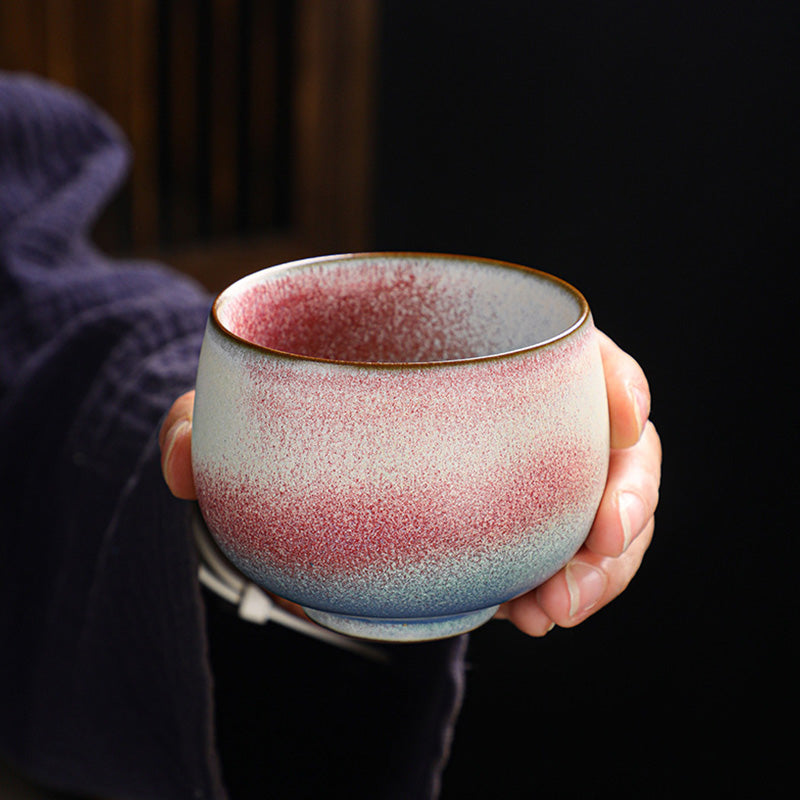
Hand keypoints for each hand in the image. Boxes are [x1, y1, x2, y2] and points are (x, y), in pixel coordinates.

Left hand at [160, 329, 660, 636]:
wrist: (307, 465)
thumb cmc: (292, 416)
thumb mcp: (246, 412)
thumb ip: (205, 425)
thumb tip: (182, 467)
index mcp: (473, 355)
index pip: (571, 352)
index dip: (613, 377)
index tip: (625, 412)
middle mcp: (513, 413)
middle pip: (608, 442)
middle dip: (625, 497)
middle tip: (595, 549)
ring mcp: (521, 472)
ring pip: (598, 509)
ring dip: (600, 565)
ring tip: (553, 611)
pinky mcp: (512, 525)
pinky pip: (562, 554)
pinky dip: (562, 587)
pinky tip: (532, 615)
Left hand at [495, 330, 660, 634]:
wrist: (415, 371)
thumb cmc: (484, 348)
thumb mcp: (536, 342)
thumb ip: (599, 367)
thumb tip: (635, 416)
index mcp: (598, 416)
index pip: (634, 459)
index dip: (630, 499)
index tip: (609, 533)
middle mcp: (586, 462)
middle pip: (619, 526)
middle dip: (604, 567)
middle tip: (569, 597)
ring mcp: (560, 504)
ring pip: (590, 561)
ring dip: (577, 593)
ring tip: (545, 614)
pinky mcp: (527, 537)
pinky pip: (546, 579)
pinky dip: (536, 603)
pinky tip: (523, 616)